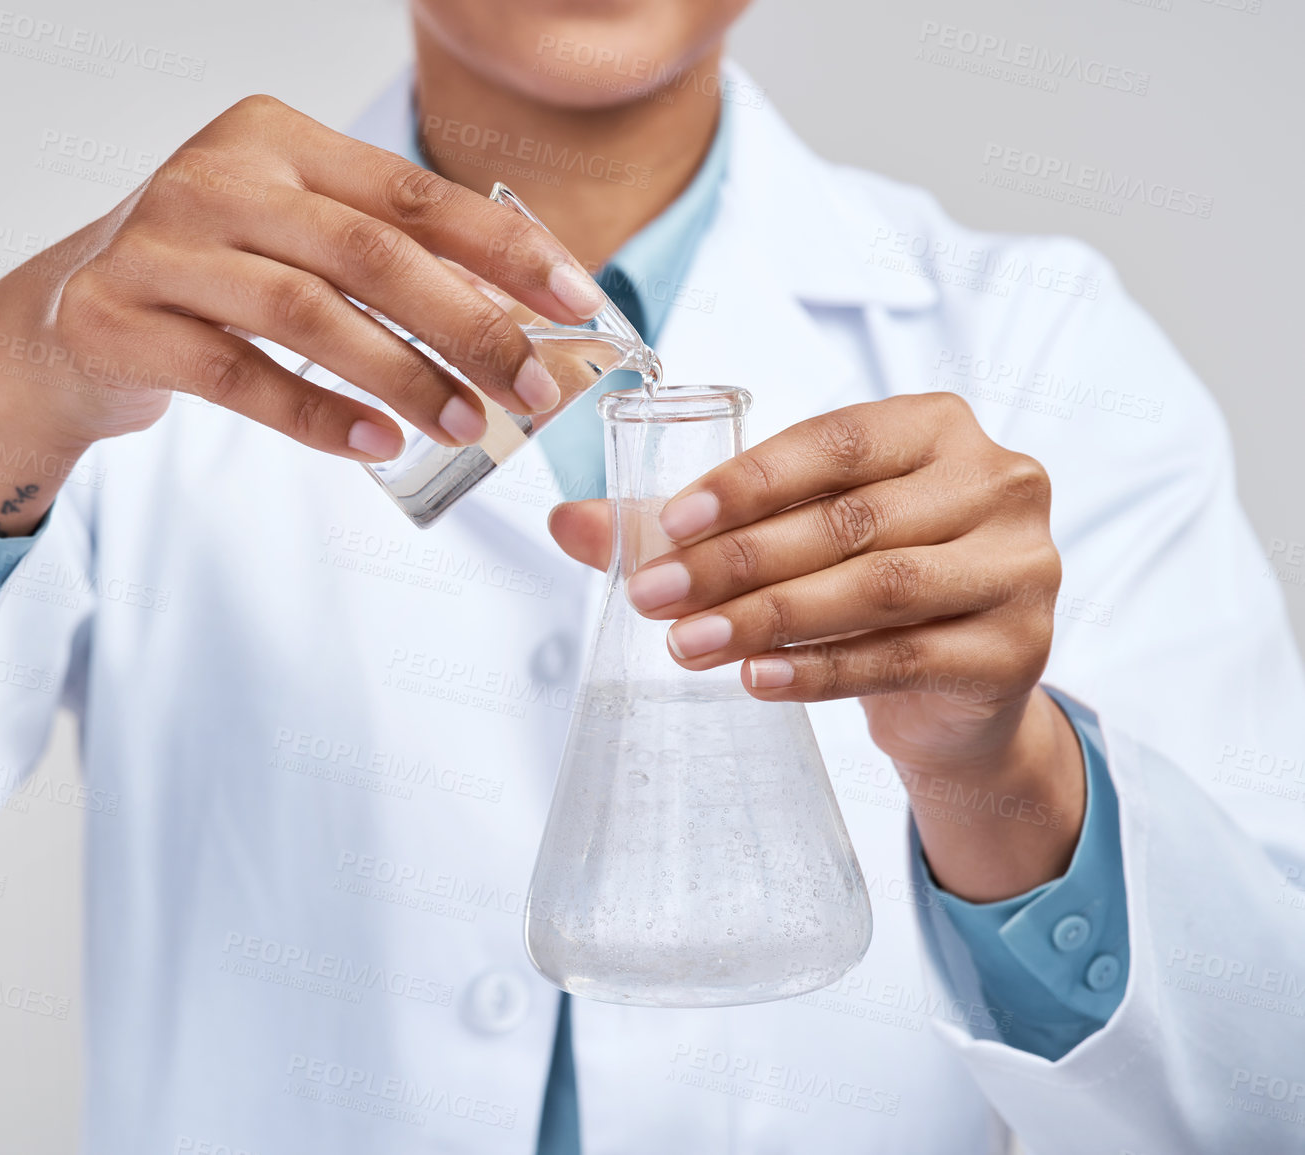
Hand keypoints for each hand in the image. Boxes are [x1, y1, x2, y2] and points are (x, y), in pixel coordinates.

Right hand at [0, 94, 606, 534]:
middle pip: (369, 251)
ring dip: (401, 375)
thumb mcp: (292, 240)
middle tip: (531, 391)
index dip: (504, 247)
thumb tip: (519, 319)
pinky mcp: (116, 319)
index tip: (578, 303)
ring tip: (464, 425)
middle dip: (468, 325)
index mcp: (275, 139)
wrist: (61, 320)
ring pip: (306, 312)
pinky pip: (234, 374)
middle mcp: (215, 176)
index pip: (411, 191)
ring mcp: (158, 245)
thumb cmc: (203, 279)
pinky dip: (314, 412)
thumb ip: (385, 260)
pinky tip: (376, 443)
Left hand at [548, 393, 1085, 900]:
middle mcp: (995, 484)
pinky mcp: (1017, 651)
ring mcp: (1019, 567)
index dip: (749, 480)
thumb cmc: (865, 584)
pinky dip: (817, 671)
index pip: (835, 441)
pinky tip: (754, 679)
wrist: (958, 691)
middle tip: (653, 595)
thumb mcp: (790, 536)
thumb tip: (568, 523)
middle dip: (737, 561)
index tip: (670, 521)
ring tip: (687, 643)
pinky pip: (901, 659)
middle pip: (847, 521)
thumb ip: (689, 523)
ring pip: (874, 589)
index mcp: (937, 429)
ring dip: (767, 618)